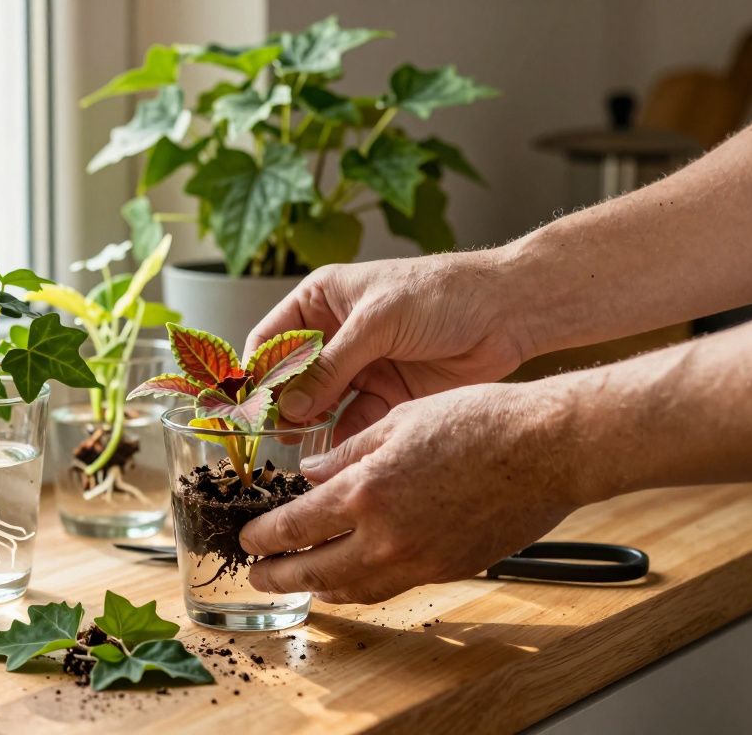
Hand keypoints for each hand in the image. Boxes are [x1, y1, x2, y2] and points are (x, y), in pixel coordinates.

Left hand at [239, 381, 586, 603]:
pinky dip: (364, 586)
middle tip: (258, 576)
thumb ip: (347, 451)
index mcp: (367, 492)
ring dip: (320, 588)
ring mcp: (421, 560)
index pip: (295, 526)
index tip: (247, 539)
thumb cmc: (481, 421)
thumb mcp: (399, 420)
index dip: (263, 537)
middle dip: (279, 576)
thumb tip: (310, 472)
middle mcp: (388, 536)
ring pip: (354, 589)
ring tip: (301, 582)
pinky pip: (392, 587)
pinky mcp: (449, 569)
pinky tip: (355, 577)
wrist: (549, 448)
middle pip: (315, 572)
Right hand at [244, 253, 529, 443]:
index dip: (254, 374)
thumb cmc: (443, 293)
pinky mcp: (387, 395)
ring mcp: (360, 367)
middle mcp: (336, 334)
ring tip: (296, 452)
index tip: (243, 408)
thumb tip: (288, 406)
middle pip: (290, 378)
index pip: (271, 339)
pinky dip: (341, 440)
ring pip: (318, 406)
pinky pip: (352, 422)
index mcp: (323, 300)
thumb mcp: (377, 322)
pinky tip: (333, 458)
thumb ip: (331, 365)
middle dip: (279, 407)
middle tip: (268, 437)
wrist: (508, 312)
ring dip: (308, 428)